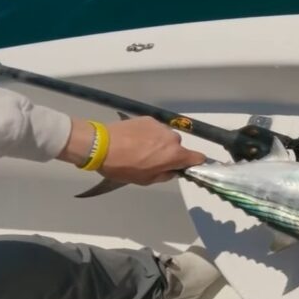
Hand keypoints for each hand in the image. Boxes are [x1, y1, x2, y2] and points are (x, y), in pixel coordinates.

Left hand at [58, 116, 204, 184]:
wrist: (101, 145)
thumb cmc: (124, 167)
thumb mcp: (146, 180)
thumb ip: (165, 175)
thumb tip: (172, 170)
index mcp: (175, 155)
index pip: (198, 158)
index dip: (194, 163)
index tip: (185, 167)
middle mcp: (171, 138)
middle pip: (179, 147)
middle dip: (171, 153)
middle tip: (153, 160)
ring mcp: (159, 126)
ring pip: (166, 137)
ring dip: (160, 143)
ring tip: (141, 148)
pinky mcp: (147, 119)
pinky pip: (155, 129)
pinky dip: (149, 134)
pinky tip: (135, 139)